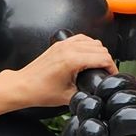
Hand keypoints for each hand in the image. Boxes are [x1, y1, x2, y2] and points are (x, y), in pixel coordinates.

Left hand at [0, 34, 116, 111]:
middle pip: (100, 48)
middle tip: (106, 73)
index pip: (103, 58)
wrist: (22, 86)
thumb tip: (98, 91)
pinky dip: (89, 45)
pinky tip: (88, 56)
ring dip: (99, 52)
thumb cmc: (40, 91)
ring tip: (99, 65)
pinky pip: (81, 38)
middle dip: (107, 61)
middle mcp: (69, 49)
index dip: (112, 68)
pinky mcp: (59, 44)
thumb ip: (87, 92)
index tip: (112, 76)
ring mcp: (63, 44)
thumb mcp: (69, 97)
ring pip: (92, 41)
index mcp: (72, 60)